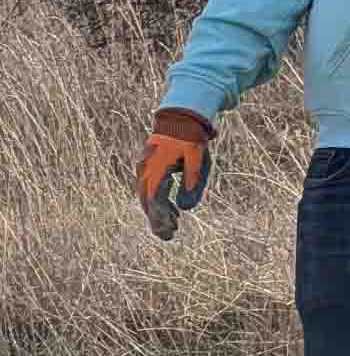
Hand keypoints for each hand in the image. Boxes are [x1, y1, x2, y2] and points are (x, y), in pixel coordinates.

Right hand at [134, 108, 212, 240]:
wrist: (180, 118)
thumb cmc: (192, 139)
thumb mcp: (198, 161)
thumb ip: (192, 184)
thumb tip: (185, 209)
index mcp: (157, 168)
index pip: (154, 198)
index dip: (160, 216)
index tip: (169, 230)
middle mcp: (146, 169)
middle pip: (147, 200)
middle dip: (157, 219)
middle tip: (168, 237)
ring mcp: (145, 167)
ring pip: (148, 195)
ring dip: (159, 212)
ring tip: (173, 227)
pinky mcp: (150, 167)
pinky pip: (152, 188)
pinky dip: (160, 201)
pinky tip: (174, 213)